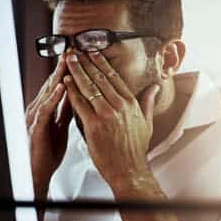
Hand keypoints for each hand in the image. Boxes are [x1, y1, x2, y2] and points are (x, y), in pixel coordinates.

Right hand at [25, 56, 72, 197]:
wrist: (36, 172)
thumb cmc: (47, 151)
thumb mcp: (61, 126)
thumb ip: (67, 110)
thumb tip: (77, 95)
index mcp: (46, 108)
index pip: (58, 84)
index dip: (69, 69)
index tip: (80, 55)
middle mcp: (39, 108)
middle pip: (52, 83)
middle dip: (63, 66)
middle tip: (73, 48)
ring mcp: (35, 116)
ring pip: (48, 91)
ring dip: (58, 76)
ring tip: (68, 61)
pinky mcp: (35, 127)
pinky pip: (46, 109)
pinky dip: (54, 97)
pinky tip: (62, 87)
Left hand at [63, 50, 160, 192]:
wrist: (129, 170)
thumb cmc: (136, 150)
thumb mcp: (147, 123)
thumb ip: (148, 102)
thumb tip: (154, 87)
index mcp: (131, 104)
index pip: (114, 77)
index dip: (102, 63)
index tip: (93, 52)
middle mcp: (120, 106)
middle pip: (100, 78)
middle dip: (86, 62)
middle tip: (76, 50)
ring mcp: (107, 115)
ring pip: (89, 87)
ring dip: (77, 71)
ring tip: (69, 60)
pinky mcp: (95, 125)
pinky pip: (80, 104)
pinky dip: (72, 91)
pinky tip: (66, 82)